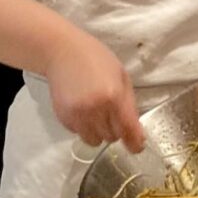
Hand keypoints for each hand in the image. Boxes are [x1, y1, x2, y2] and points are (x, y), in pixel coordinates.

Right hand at [43, 30, 145, 152]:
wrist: (61, 50)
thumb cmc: (95, 58)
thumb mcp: (121, 75)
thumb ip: (129, 104)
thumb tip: (135, 131)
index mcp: (114, 96)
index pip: (128, 131)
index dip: (135, 143)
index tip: (136, 146)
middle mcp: (95, 109)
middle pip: (112, 137)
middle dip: (115, 129)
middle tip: (111, 114)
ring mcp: (77, 115)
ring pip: (93, 140)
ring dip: (98, 132)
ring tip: (95, 114)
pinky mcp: (63, 117)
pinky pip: (78, 133)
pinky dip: (82, 126)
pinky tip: (81, 109)